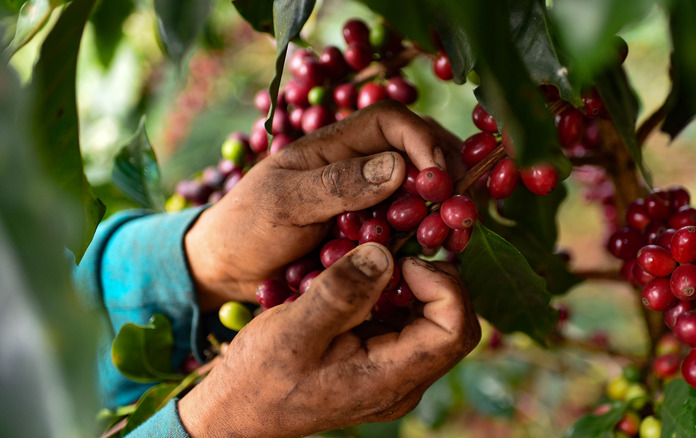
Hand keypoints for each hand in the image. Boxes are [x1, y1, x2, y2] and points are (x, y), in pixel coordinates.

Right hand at [178, 243, 480, 437]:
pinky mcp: (380, 365)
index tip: (405, 261)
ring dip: (416, 286)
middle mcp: (403, 383)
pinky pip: (408, 326)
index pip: (454, 331)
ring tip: (380, 260)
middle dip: (436, 281)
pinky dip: (398, 296)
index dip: (444, 287)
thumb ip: (342, 292)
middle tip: (398, 252)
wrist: (238, 411)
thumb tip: (384, 253)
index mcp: (389, 379)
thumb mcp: (294, 329)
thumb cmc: (260, 376)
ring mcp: (393, 376)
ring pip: (434, 323)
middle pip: (453, 325)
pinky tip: (367, 279)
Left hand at [185, 100, 461, 310]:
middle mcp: (357, 168)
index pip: (391, 122)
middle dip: (447, 174)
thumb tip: (399, 167)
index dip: (423, 141)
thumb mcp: (283, 203)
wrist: (226, 271)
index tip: (439, 180)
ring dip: (443, 209)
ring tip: (456, 235)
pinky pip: (409, 228)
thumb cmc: (245, 228)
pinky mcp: (370, 234)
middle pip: (418, 153)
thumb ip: (337, 185)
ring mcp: (366, 202)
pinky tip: (440, 253)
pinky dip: (428, 237)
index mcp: (334, 147)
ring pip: (420, 193)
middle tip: (464, 209)